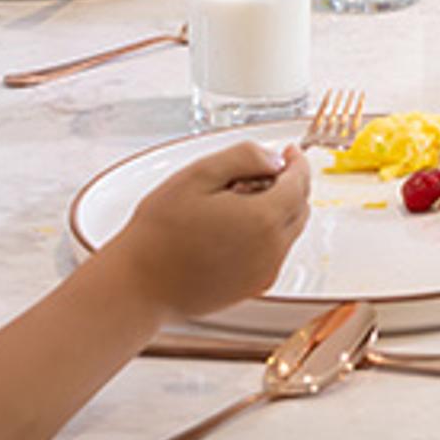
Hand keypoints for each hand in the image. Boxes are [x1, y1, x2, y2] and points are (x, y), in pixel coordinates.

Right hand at [109, 140, 311, 320]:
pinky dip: (266, 235)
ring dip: (277, 210)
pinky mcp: (253, 287)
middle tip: (260, 172)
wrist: (139, 285)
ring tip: (234, 202)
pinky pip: (273, 253)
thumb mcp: (197, 175)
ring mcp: (264, 272)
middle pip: (300, 207)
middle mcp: (272, 249)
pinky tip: (230, 229)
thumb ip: (243, 158)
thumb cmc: (159, 233)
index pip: (299, 182)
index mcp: (263, 218)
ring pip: (288, 231)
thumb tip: (275, 158)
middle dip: (289, 185)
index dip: (297, 162)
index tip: (289, 152)